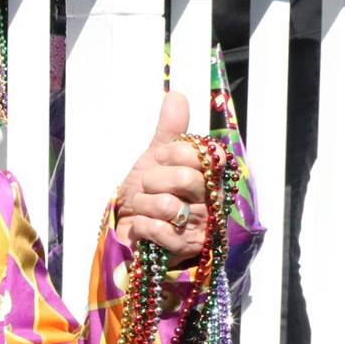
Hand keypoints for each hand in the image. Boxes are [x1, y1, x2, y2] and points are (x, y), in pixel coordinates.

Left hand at [114, 92, 206, 264]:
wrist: (130, 226)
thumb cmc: (148, 192)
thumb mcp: (156, 158)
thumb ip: (169, 130)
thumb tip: (176, 95)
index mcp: (211, 174)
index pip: (204, 155)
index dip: (173, 153)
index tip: (160, 159)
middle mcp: (214, 199)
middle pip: (185, 179)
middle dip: (153, 181)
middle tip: (149, 187)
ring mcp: (203, 226)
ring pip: (170, 206)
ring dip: (144, 205)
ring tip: (145, 208)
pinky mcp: (186, 248)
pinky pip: (158, 229)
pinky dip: (141, 225)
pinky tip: (143, 226)